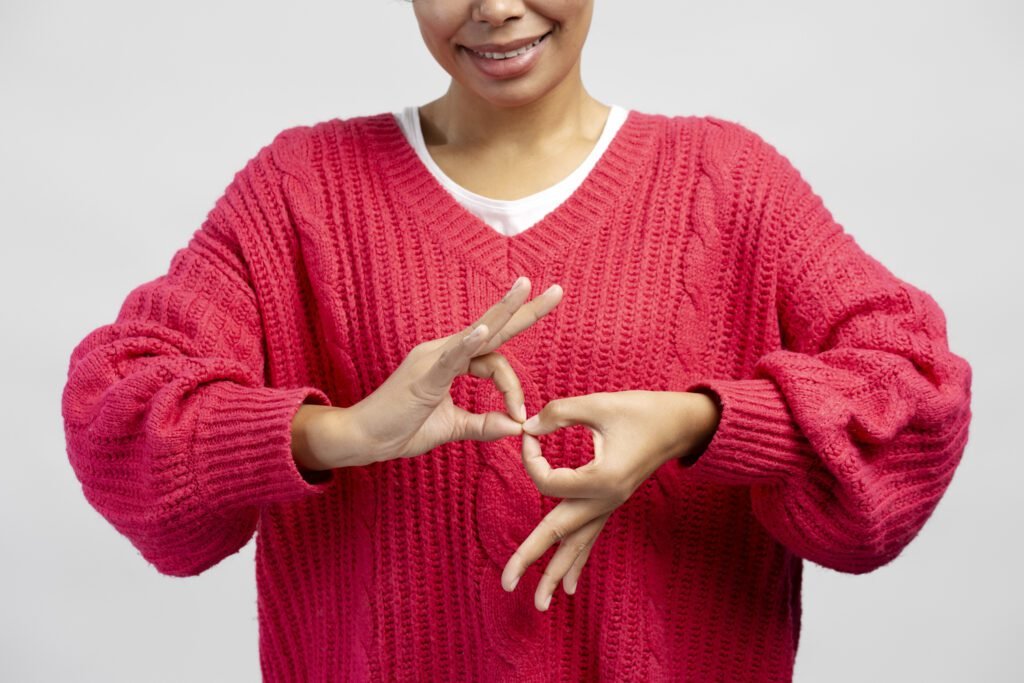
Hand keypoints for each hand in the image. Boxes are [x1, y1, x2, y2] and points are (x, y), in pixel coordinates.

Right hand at [313, 276, 563, 468]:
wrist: (361, 439)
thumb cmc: (400, 429)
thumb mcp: (452, 427)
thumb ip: (483, 424)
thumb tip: (516, 425)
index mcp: (451, 362)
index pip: (494, 361)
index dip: (513, 388)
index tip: (520, 416)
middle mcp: (443, 352)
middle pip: (493, 326)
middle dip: (524, 308)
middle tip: (557, 290)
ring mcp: (432, 359)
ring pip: (477, 333)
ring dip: (504, 311)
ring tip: (526, 288)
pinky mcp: (423, 375)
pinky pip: (451, 356)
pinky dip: (468, 342)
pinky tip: (486, 329)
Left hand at [501, 390, 720, 610]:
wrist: (682, 425)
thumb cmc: (643, 411)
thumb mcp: (598, 404)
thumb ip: (559, 413)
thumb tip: (528, 427)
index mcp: (601, 478)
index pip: (547, 481)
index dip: (530, 456)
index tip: (528, 432)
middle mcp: (605, 499)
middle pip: (560, 534)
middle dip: (531, 558)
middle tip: (506, 584)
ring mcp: (610, 506)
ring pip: (578, 546)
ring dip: (556, 574)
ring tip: (539, 604)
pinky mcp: (612, 504)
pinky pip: (590, 539)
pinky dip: (577, 562)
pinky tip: (570, 587)